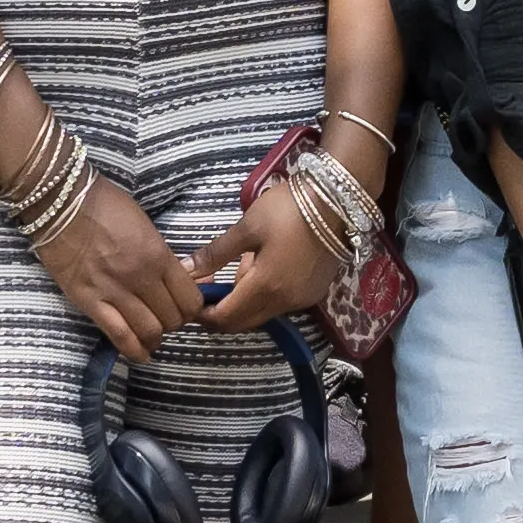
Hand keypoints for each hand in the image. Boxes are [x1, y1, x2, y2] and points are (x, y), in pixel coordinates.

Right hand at [24, 155, 191, 364]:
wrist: (59, 202)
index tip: (185, 306)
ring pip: (149, 331)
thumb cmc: (104, 204)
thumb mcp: (144, 224)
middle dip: (174, 323)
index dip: (192, 308)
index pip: (190, 298)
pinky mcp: (89, 302)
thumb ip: (162, 255)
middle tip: (166, 319)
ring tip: (152, 334)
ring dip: (155, 337)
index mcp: (158, 254)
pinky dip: (134, 350)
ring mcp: (114, 291)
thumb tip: (181, 279)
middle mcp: (140, 277)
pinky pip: (119, 336)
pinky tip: (141, 353)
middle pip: (172, 318)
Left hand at [193, 170, 363, 334]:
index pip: (225, 318)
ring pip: (261, 313)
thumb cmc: (288, 209)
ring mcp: (302, 300)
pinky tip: (262, 269)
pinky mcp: (314, 293)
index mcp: (265, 287)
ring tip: (238, 267)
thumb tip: (185, 271)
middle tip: (206, 289)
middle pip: (243, 322)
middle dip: (221, 313)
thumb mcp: (247, 227)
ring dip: (243, 302)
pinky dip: (264, 296)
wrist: (337, 199)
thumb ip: (215, 254)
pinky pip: (279, 304)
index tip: (190, 302)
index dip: (204, 316)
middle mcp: (284, 302)